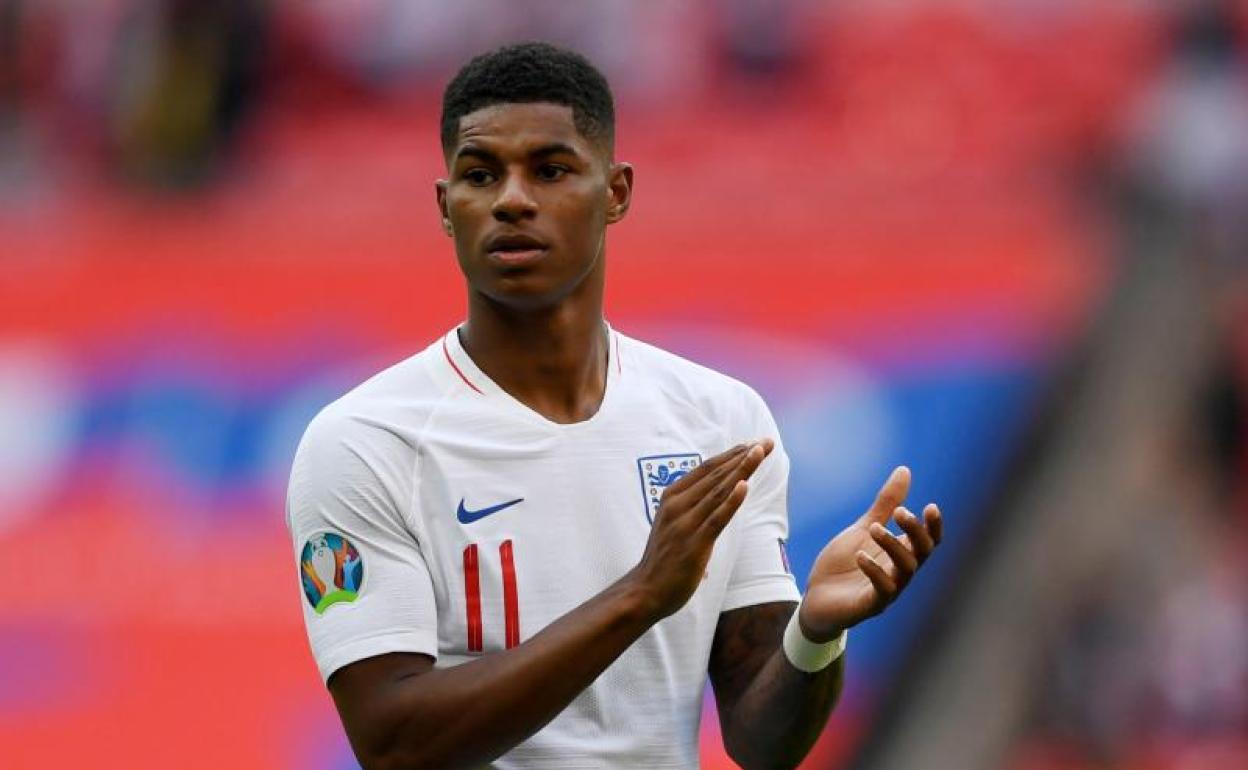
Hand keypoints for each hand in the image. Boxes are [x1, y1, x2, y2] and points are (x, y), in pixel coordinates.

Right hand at [630, 440, 773, 620]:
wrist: (646, 589)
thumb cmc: (664, 558)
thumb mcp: (674, 522)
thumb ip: (692, 505)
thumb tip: (716, 493)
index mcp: (673, 497)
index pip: (707, 469)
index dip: (731, 454)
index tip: (753, 443)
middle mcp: (678, 505)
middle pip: (715, 474)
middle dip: (743, 456)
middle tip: (765, 442)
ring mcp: (685, 523)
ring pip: (718, 491)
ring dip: (741, 469)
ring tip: (759, 452)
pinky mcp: (694, 543)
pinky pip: (716, 518)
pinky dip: (731, 501)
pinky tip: (744, 485)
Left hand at [798, 466, 942, 641]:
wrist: (816, 598)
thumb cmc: (844, 564)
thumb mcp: (863, 529)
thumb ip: (885, 505)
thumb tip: (905, 470)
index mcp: (900, 554)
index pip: (929, 541)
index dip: (934, 526)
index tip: (930, 506)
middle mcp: (900, 573)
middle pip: (922, 552)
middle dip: (915, 531)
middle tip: (900, 512)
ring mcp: (888, 591)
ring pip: (905, 570)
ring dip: (893, 546)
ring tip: (873, 527)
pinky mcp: (871, 605)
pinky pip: (883, 591)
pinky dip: (875, 571)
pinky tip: (861, 555)